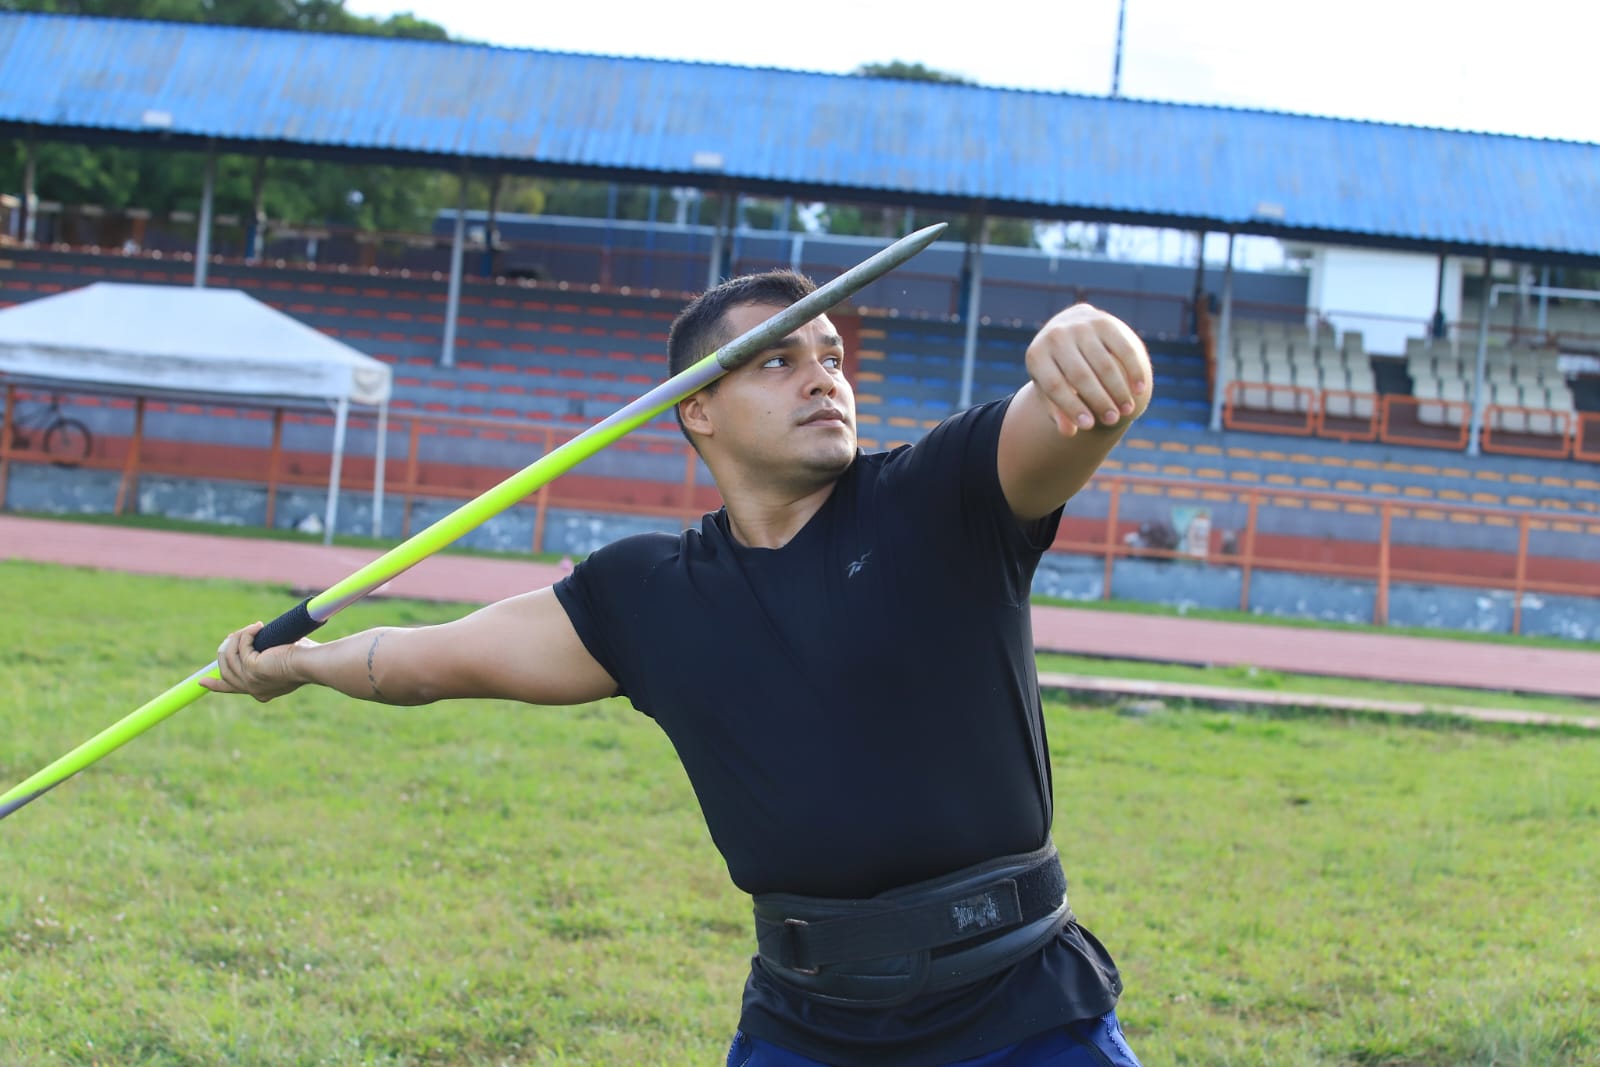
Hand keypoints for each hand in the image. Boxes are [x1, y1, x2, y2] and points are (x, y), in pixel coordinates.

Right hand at [200, 622, 310, 702]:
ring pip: (228, 656)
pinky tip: (259, 627)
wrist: (313, 663)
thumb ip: (268, 654)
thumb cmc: (307, 658)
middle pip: (224, 670)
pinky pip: (240, 646)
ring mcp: (250, 680)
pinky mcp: (252, 668)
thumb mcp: (282, 658)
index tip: (201, 682)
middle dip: (226, 649)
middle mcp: (253, 689)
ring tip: (254, 627)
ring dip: (238, 638)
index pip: (232, 689)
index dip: (215, 685)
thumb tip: (260, 638)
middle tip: (235, 635)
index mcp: (261, 691)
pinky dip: (247, 634)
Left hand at [1025, 304, 1151, 436]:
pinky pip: (1123, 350)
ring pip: (1104, 364)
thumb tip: (1069, 432)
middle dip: (1098, 401)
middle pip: (1080, 376)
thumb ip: (1057, 410)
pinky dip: (1133, 371)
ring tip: (1127, 411)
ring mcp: (1081, 326)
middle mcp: (1056, 336)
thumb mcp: (1049, 388)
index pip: (1055, 385)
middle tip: (1112, 420)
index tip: (1088, 426)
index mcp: (1037, 355)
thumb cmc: (1058, 368)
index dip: (1072, 407)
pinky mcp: (1105, 322)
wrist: (1068, 328)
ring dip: (1118, 390)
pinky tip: (1140, 390)